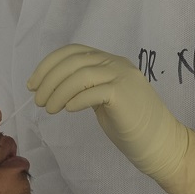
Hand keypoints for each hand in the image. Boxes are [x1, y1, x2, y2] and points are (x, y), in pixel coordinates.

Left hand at [28, 44, 194, 193]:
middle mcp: (116, 64)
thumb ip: (86, 87)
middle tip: (39, 100)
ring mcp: (122, 77)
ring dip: (58, 92)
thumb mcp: (104, 98)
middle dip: (49, 79)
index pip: (73, 51)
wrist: (161, 142)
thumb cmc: (131, 124)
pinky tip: (67, 110)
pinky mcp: (123, 94)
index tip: (33, 84)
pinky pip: (92, 91)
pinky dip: (75, 99)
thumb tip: (55, 86)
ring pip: (79, 75)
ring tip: (50, 109)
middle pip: (73, 61)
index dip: (48, 64)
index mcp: (110, 62)